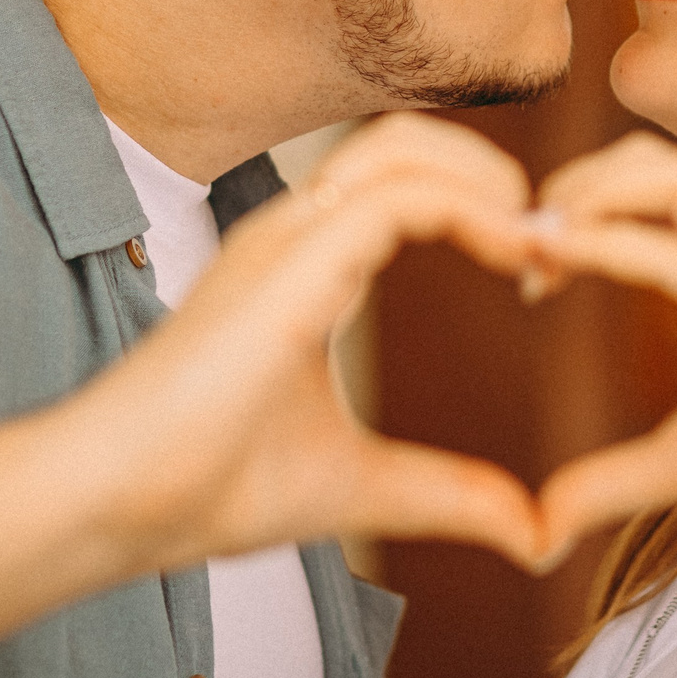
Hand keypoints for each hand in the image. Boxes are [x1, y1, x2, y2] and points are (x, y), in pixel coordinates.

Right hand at [60, 112, 548, 573]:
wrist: (123, 504)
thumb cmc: (214, 488)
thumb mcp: (365, 488)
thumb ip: (450, 495)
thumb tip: (534, 536)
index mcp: (306, 264)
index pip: (405, 184)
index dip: (484, 207)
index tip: (540, 271)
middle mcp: (295, 233)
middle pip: (408, 141)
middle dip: (492, 172)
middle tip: (553, 243)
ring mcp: (286, 236)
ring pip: (404, 148)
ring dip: (487, 178)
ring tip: (539, 239)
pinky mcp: (290, 259)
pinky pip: (401, 198)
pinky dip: (471, 209)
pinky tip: (517, 253)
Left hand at [528, 133, 676, 566]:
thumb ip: (610, 480)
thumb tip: (543, 524)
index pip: (647, 190)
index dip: (578, 209)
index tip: (528, 269)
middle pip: (652, 159)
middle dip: (576, 184)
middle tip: (518, 243)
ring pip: (673, 175)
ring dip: (593, 195)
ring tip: (539, 242)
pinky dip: (614, 242)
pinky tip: (562, 257)